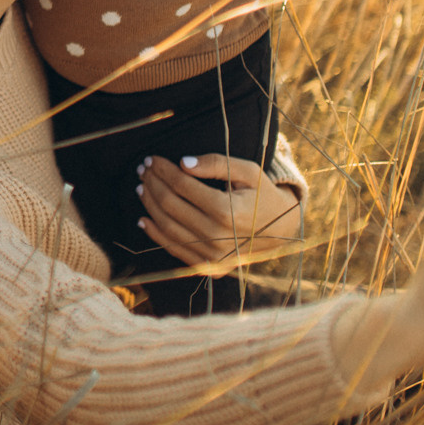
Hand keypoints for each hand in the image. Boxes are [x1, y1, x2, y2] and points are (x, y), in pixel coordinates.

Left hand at [136, 153, 301, 269]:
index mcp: (227, 211)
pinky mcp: (208, 266)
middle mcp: (217, 236)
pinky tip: (144, 218)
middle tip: (143, 169)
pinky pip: (174, 248)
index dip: (163, 170)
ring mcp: (211, 255)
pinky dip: (155, 233)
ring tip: (142, 187)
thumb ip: (216, 164)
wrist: (281, 230)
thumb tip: (182, 162)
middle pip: (170, 205)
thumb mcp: (248, 172)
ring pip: (167, 226)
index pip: (182, 185)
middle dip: (152, 183)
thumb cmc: (261, 195)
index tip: (153, 159)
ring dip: (149, 205)